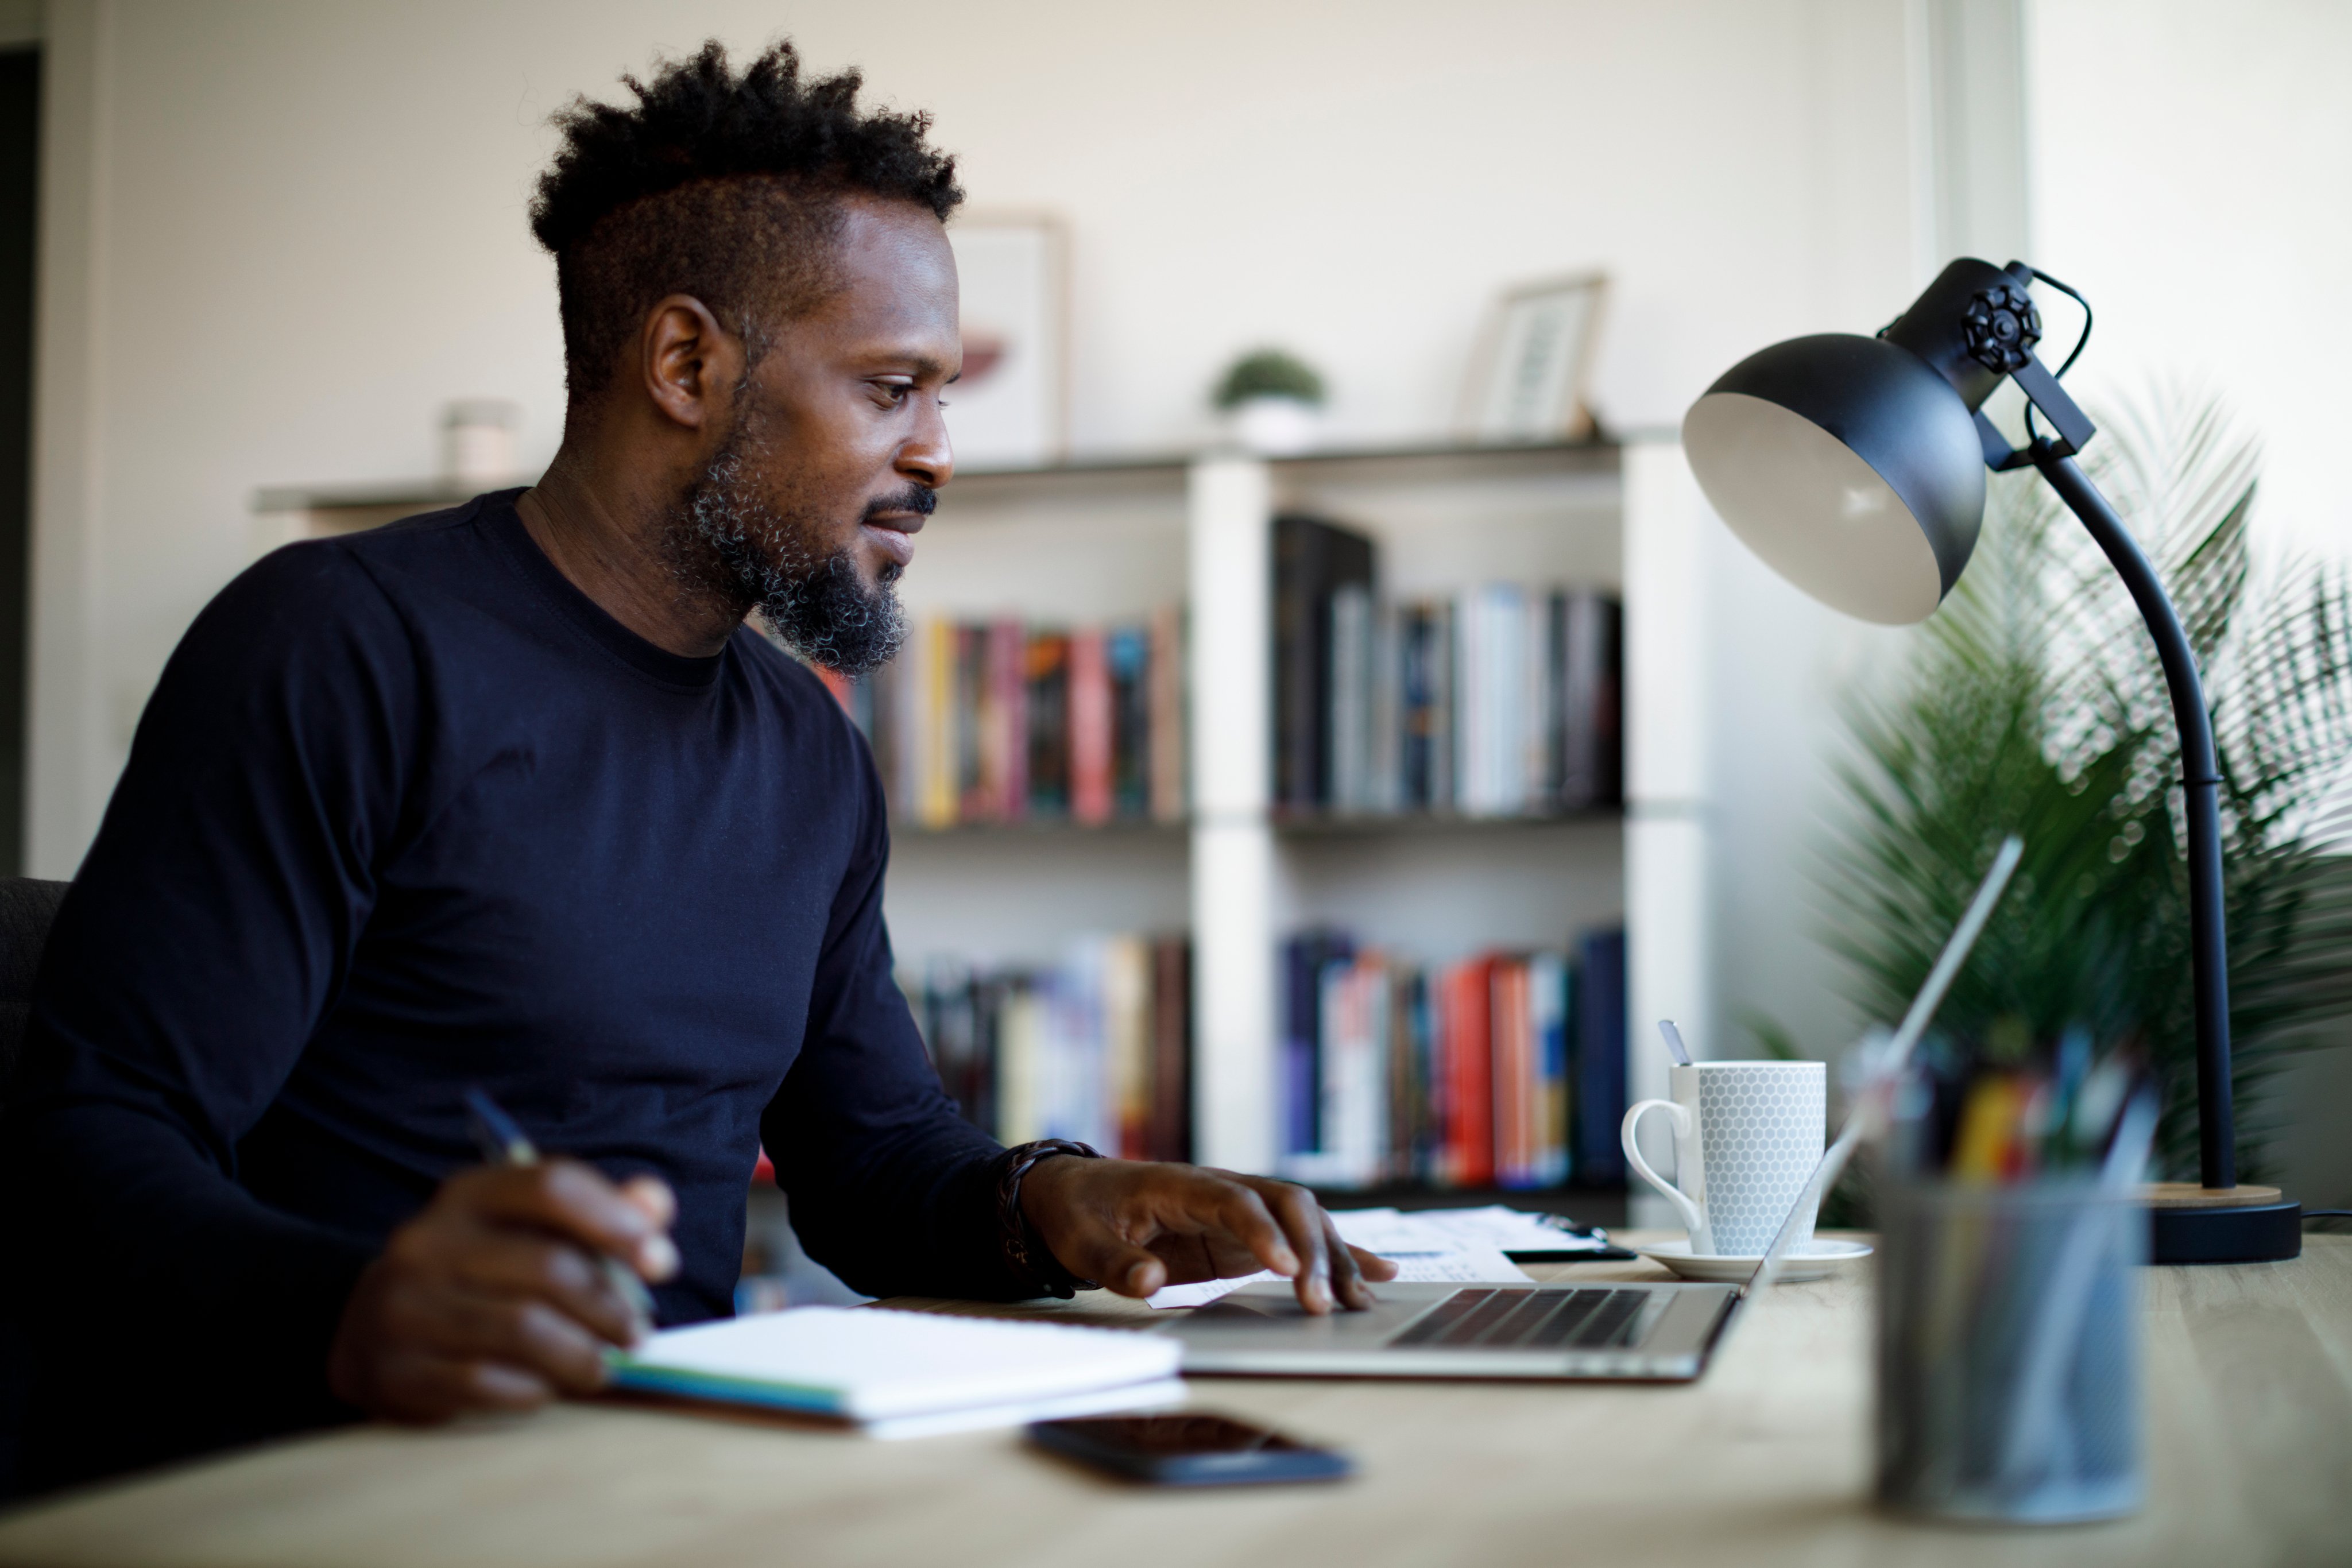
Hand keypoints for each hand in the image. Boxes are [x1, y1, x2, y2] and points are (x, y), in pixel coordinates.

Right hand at [327, 1161, 677, 1421]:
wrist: (370, 1331)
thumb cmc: (477, 1275)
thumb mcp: (528, 1229)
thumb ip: (598, 1212)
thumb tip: (655, 1204)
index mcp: (468, 1194)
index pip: (552, 1186)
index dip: (616, 1221)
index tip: (660, 1261)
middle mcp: (427, 1241)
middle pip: (547, 1267)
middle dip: (609, 1306)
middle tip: (637, 1333)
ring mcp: (404, 1306)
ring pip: (523, 1330)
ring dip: (581, 1355)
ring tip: (602, 1366)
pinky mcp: (396, 1370)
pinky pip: (486, 1383)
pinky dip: (533, 1389)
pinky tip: (547, 1388)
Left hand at [1018, 1158, 1397, 1313]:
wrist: (1076, 1193)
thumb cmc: (1080, 1214)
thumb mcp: (1082, 1240)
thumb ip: (1115, 1262)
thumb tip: (1151, 1279)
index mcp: (1182, 1185)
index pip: (1236, 1202)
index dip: (1264, 1234)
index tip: (1287, 1271)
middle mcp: (1222, 1190)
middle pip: (1285, 1206)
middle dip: (1313, 1251)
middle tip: (1323, 1304)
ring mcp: (1240, 1211)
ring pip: (1304, 1222)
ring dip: (1334, 1258)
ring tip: (1360, 1302)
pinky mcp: (1247, 1236)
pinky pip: (1301, 1240)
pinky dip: (1339, 1255)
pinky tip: (1378, 1276)